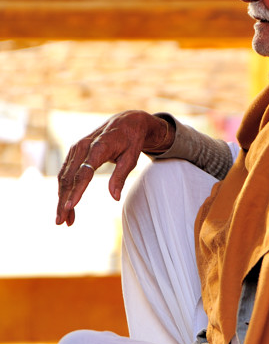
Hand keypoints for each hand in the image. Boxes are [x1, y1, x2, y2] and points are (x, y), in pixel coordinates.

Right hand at [56, 110, 173, 225]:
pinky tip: (66, 205)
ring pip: (64, 177)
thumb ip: (121, 176)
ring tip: (64, 219)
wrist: (127, 121)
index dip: (76, 190)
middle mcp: (83, 146)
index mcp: (99, 147)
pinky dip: (64, 190)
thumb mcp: (132, 157)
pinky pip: (65, 173)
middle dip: (63, 201)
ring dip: (61, 199)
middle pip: (69, 178)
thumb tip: (114, 197)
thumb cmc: (131, 140)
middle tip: (61, 222)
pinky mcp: (74, 152)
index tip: (70, 206)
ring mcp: (76, 148)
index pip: (84, 172)